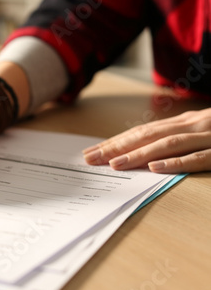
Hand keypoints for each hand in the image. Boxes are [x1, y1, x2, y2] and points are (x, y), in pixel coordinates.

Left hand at [83, 108, 210, 172]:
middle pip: (146, 136)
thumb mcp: (201, 129)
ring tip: (114, 164)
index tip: (91, 152)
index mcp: (185, 121)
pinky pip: (199, 158)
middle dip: (116, 147)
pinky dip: (176, 163)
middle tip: (90, 159)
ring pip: (167, 145)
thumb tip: (146, 152)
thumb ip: (177, 137)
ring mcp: (209, 136)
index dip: (115, 141)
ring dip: (138, 155)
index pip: (141, 132)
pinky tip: (156, 168)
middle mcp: (193, 125)